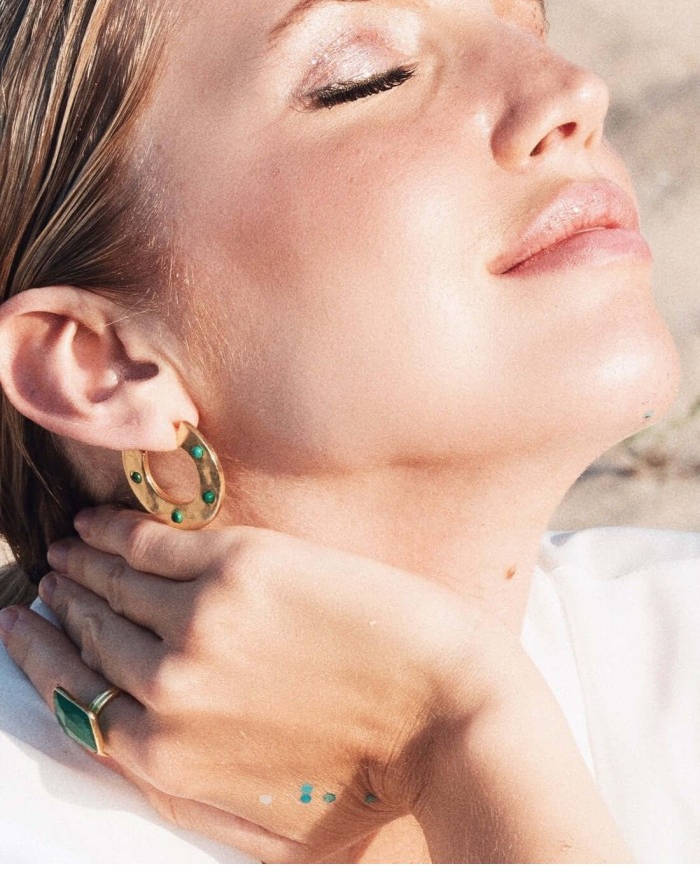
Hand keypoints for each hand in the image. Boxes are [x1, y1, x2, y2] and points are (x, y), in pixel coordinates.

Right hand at [0, 506, 522, 861]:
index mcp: (167, 758)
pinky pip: (154, 543)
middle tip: (51, 579)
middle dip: (64, 605)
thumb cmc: (368, 779)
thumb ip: (182, 795)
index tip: (28, 626)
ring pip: (113, 583)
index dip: (46, 656)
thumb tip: (122, 749)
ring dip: (81, 561)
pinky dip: (118, 530)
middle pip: (90, 636)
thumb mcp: (262, 826)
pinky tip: (103, 522)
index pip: (76, 697)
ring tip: (69, 546)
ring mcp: (202, 622)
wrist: (449, 718)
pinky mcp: (241, 567)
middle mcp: (168, 689)